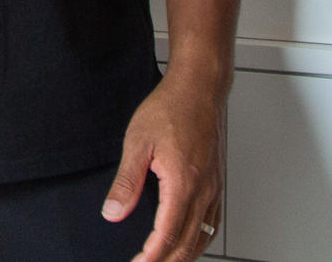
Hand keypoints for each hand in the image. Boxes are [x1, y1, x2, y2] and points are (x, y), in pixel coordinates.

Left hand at [106, 70, 225, 261]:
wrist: (200, 87)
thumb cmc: (171, 108)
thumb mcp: (137, 142)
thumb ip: (126, 182)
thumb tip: (113, 212)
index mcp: (183, 184)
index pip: (167, 235)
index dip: (151, 256)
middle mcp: (204, 191)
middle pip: (188, 243)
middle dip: (166, 261)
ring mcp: (214, 187)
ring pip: (203, 236)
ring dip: (184, 254)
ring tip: (164, 260)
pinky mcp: (218, 182)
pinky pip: (213, 221)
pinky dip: (200, 239)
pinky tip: (190, 240)